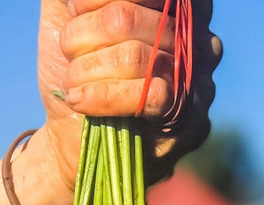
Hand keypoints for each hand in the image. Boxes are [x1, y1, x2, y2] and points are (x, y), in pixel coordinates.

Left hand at [36, 0, 220, 189]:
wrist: (70, 134)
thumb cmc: (75, 69)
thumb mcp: (66, 13)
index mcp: (176, 3)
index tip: (74, 9)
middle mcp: (195, 34)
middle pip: (126, 16)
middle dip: (83, 35)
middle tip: (68, 51)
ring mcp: (197, 78)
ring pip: (135, 57)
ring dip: (86, 69)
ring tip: (72, 80)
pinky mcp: (188, 120)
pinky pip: (148, 95)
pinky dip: (102, 96)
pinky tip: (79, 100)